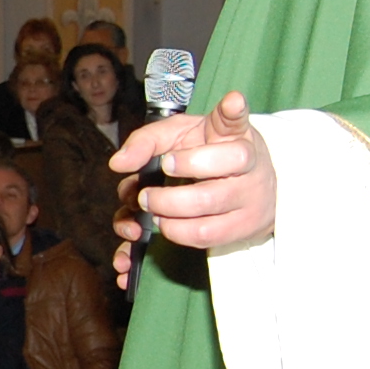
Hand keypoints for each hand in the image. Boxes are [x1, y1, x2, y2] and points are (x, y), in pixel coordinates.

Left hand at [111, 91, 277, 265]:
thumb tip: (118, 163)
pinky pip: (206, 239)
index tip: (172, 157)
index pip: (231, 129)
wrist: (250, 176)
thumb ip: (147, 140)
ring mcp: (250, 202)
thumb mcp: (180, 131)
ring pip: (205, 221)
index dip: (210, 137)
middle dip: (166, 198)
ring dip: (168, 218)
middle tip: (145, 194)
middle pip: (207, 194)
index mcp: (235, 136)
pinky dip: (176, 234)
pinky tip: (165, 223)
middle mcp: (249, 170)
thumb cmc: (209, 148)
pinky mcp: (244, 227)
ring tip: (152, 208)